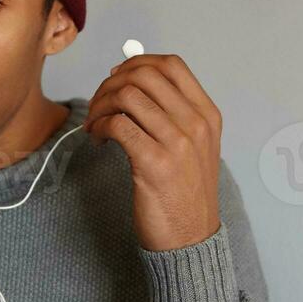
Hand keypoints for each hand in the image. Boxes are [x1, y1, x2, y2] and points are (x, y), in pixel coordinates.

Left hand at [82, 53, 221, 251]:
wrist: (191, 238)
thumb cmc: (185, 194)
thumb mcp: (194, 147)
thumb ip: (172, 113)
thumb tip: (133, 79)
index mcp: (207, 115)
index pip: (171, 66)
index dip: (137, 62)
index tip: (117, 76)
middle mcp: (195, 124)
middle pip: (144, 75)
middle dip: (111, 82)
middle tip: (99, 103)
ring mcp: (177, 143)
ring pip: (127, 95)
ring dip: (100, 105)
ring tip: (95, 124)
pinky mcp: (154, 163)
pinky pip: (117, 125)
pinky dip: (99, 126)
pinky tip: (98, 138)